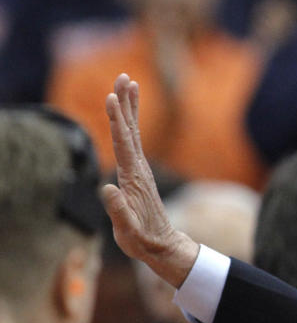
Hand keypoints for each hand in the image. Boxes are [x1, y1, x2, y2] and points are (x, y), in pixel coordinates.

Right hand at [100, 73, 198, 287]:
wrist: (161, 245)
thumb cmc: (142, 240)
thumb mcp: (127, 230)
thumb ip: (118, 210)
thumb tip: (108, 188)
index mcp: (133, 178)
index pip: (124, 143)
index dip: (117, 120)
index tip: (112, 97)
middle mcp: (139, 168)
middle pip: (131, 129)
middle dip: (126, 103)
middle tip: (123, 76)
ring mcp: (140, 169)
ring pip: (133, 132)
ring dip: (129, 107)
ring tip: (127, 82)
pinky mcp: (138, 173)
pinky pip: (133, 142)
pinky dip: (130, 125)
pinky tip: (127, 115)